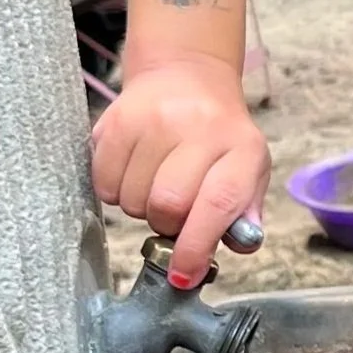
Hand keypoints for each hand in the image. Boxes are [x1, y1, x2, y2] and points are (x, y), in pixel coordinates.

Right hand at [91, 53, 269, 284]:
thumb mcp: (248, 170)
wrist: (186, 77)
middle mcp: (199, 128)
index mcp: (241, 147)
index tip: (183, 275)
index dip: (196, 247)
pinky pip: (104, 182)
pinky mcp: (116, 119)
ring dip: (140, 207)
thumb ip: (245, 211)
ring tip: (155, 184)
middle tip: (173, 213)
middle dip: (167, 225)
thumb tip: (241, 245)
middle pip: (167, 206)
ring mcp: (154, 119)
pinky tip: (133, 171)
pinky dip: (115, 190)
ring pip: (131, 199)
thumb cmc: (220, 136)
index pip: (218, 204)